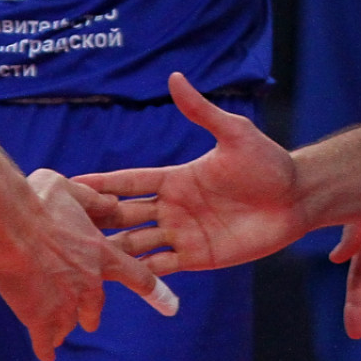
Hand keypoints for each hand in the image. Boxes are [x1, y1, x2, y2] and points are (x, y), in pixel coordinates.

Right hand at [0, 168, 173, 360]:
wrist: (10, 223)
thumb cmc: (39, 201)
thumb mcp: (73, 190)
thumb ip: (95, 200)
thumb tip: (113, 202)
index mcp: (100, 254)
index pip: (137, 276)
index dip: (154, 291)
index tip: (170, 304)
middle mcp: (88, 283)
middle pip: (94, 307)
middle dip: (90, 314)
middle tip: (89, 320)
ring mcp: (64, 303)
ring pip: (69, 323)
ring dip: (64, 325)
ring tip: (58, 334)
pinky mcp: (40, 317)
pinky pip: (45, 341)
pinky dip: (46, 348)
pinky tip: (47, 355)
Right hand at [75, 73, 304, 273]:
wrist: (297, 198)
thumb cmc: (267, 162)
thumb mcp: (233, 133)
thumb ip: (201, 111)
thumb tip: (174, 77)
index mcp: (175, 178)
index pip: (129, 181)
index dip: (101, 183)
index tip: (70, 185)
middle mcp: (173, 207)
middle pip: (125, 215)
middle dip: (97, 220)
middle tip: (63, 227)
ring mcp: (184, 234)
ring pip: (137, 244)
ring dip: (113, 250)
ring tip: (82, 260)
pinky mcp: (199, 258)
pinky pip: (163, 268)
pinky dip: (141, 275)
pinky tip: (118, 282)